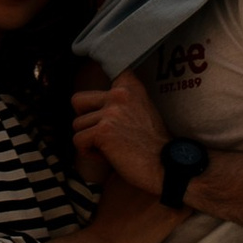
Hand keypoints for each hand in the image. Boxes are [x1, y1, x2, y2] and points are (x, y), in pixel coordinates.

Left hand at [72, 67, 169, 198]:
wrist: (166, 166)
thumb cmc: (152, 144)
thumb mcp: (141, 108)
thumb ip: (120, 99)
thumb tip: (90, 102)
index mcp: (129, 86)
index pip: (100, 75)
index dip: (97, 99)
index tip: (103, 107)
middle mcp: (119, 94)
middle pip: (78, 101)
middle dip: (86, 120)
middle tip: (103, 134)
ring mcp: (111, 112)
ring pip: (77, 124)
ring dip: (90, 140)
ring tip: (111, 148)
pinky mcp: (103, 132)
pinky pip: (78, 140)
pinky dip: (88, 153)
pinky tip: (108, 157)